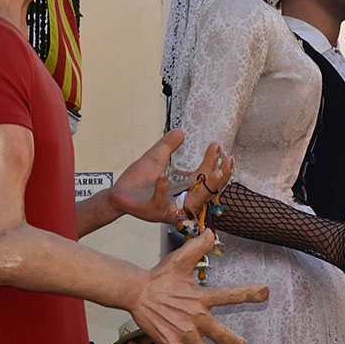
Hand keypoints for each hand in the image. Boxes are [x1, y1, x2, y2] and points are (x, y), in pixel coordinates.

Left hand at [108, 130, 230, 223]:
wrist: (117, 194)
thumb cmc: (136, 180)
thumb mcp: (155, 157)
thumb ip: (168, 146)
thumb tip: (181, 132)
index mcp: (183, 190)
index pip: (203, 179)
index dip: (213, 164)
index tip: (218, 147)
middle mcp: (180, 203)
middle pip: (206, 192)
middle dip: (220, 178)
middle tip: (227, 162)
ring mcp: (167, 209)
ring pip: (192, 201)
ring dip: (206, 186)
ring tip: (215, 170)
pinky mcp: (152, 211)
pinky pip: (160, 201)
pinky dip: (162, 188)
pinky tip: (163, 176)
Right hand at [125, 229, 268, 343]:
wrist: (135, 293)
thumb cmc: (158, 278)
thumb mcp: (180, 258)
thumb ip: (199, 246)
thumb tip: (211, 233)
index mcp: (201, 297)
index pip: (231, 294)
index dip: (250, 293)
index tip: (265, 292)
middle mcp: (196, 318)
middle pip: (224, 337)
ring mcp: (184, 335)